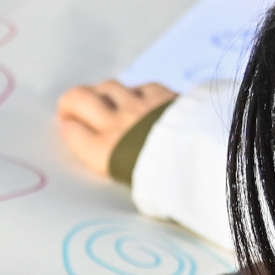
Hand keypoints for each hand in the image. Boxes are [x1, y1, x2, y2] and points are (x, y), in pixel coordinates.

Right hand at [56, 79, 177, 178]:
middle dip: (71, 102)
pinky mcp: (164, 96)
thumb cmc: (170, 185)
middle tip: (71, 106)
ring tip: (102, 98)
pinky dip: (136, 91)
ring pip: (109, 87)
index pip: (74, 132)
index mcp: (105, 153)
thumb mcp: (135, 188)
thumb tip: (119, 164)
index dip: (69, 127)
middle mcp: (117, 124)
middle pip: (81, 99)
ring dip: (101, 92)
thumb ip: (119, 168)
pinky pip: (142, 86)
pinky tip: (139, 97)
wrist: (206, 163)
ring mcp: (140, 106)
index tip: (68, 126)